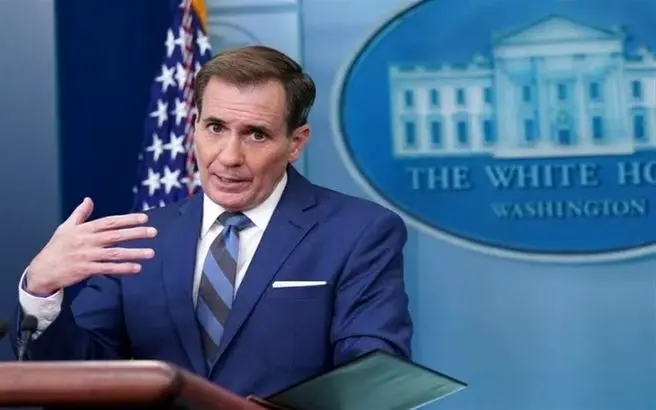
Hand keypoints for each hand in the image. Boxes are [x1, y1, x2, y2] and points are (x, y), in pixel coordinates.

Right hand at [25, 197, 156, 295]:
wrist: (42, 270)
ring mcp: (87, 255)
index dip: (127, 219)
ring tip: (151, 253)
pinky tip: (137, 268)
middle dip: (136, 233)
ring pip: (115, 253)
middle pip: (115, 235)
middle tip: (154, 232)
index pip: (110, 222)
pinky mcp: (86, 269)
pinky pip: (108, 269)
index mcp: (84, 229)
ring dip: (134, 253)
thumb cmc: (56, 247)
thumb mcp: (65, 227)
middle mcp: (88, 241)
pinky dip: (123, 268)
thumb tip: (88, 199)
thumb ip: (80, 214)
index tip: (144, 218)